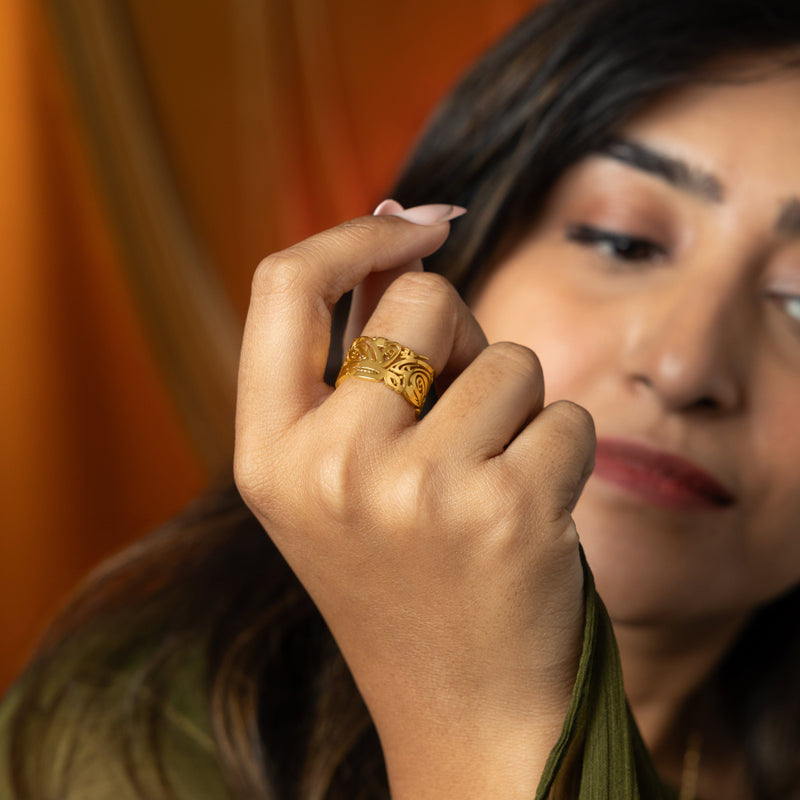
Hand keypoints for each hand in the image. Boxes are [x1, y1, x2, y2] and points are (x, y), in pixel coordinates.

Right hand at [234, 206, 594, 798]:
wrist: (463, 706)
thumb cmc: (405, 571)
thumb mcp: (344, 470)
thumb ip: (359, 348)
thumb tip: (403, 222)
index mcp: (269, 454)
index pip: (282, 286)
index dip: (349, 238)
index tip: (413, 226)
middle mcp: (329, 468)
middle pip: (422, 300)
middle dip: (461, 337)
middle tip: (459, 414)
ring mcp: (415, 492)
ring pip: (509, 359)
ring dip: (515, 410)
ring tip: (488, 484)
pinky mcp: (506, 512)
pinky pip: (565, 415)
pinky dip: (561, 453)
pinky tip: (531, 517)